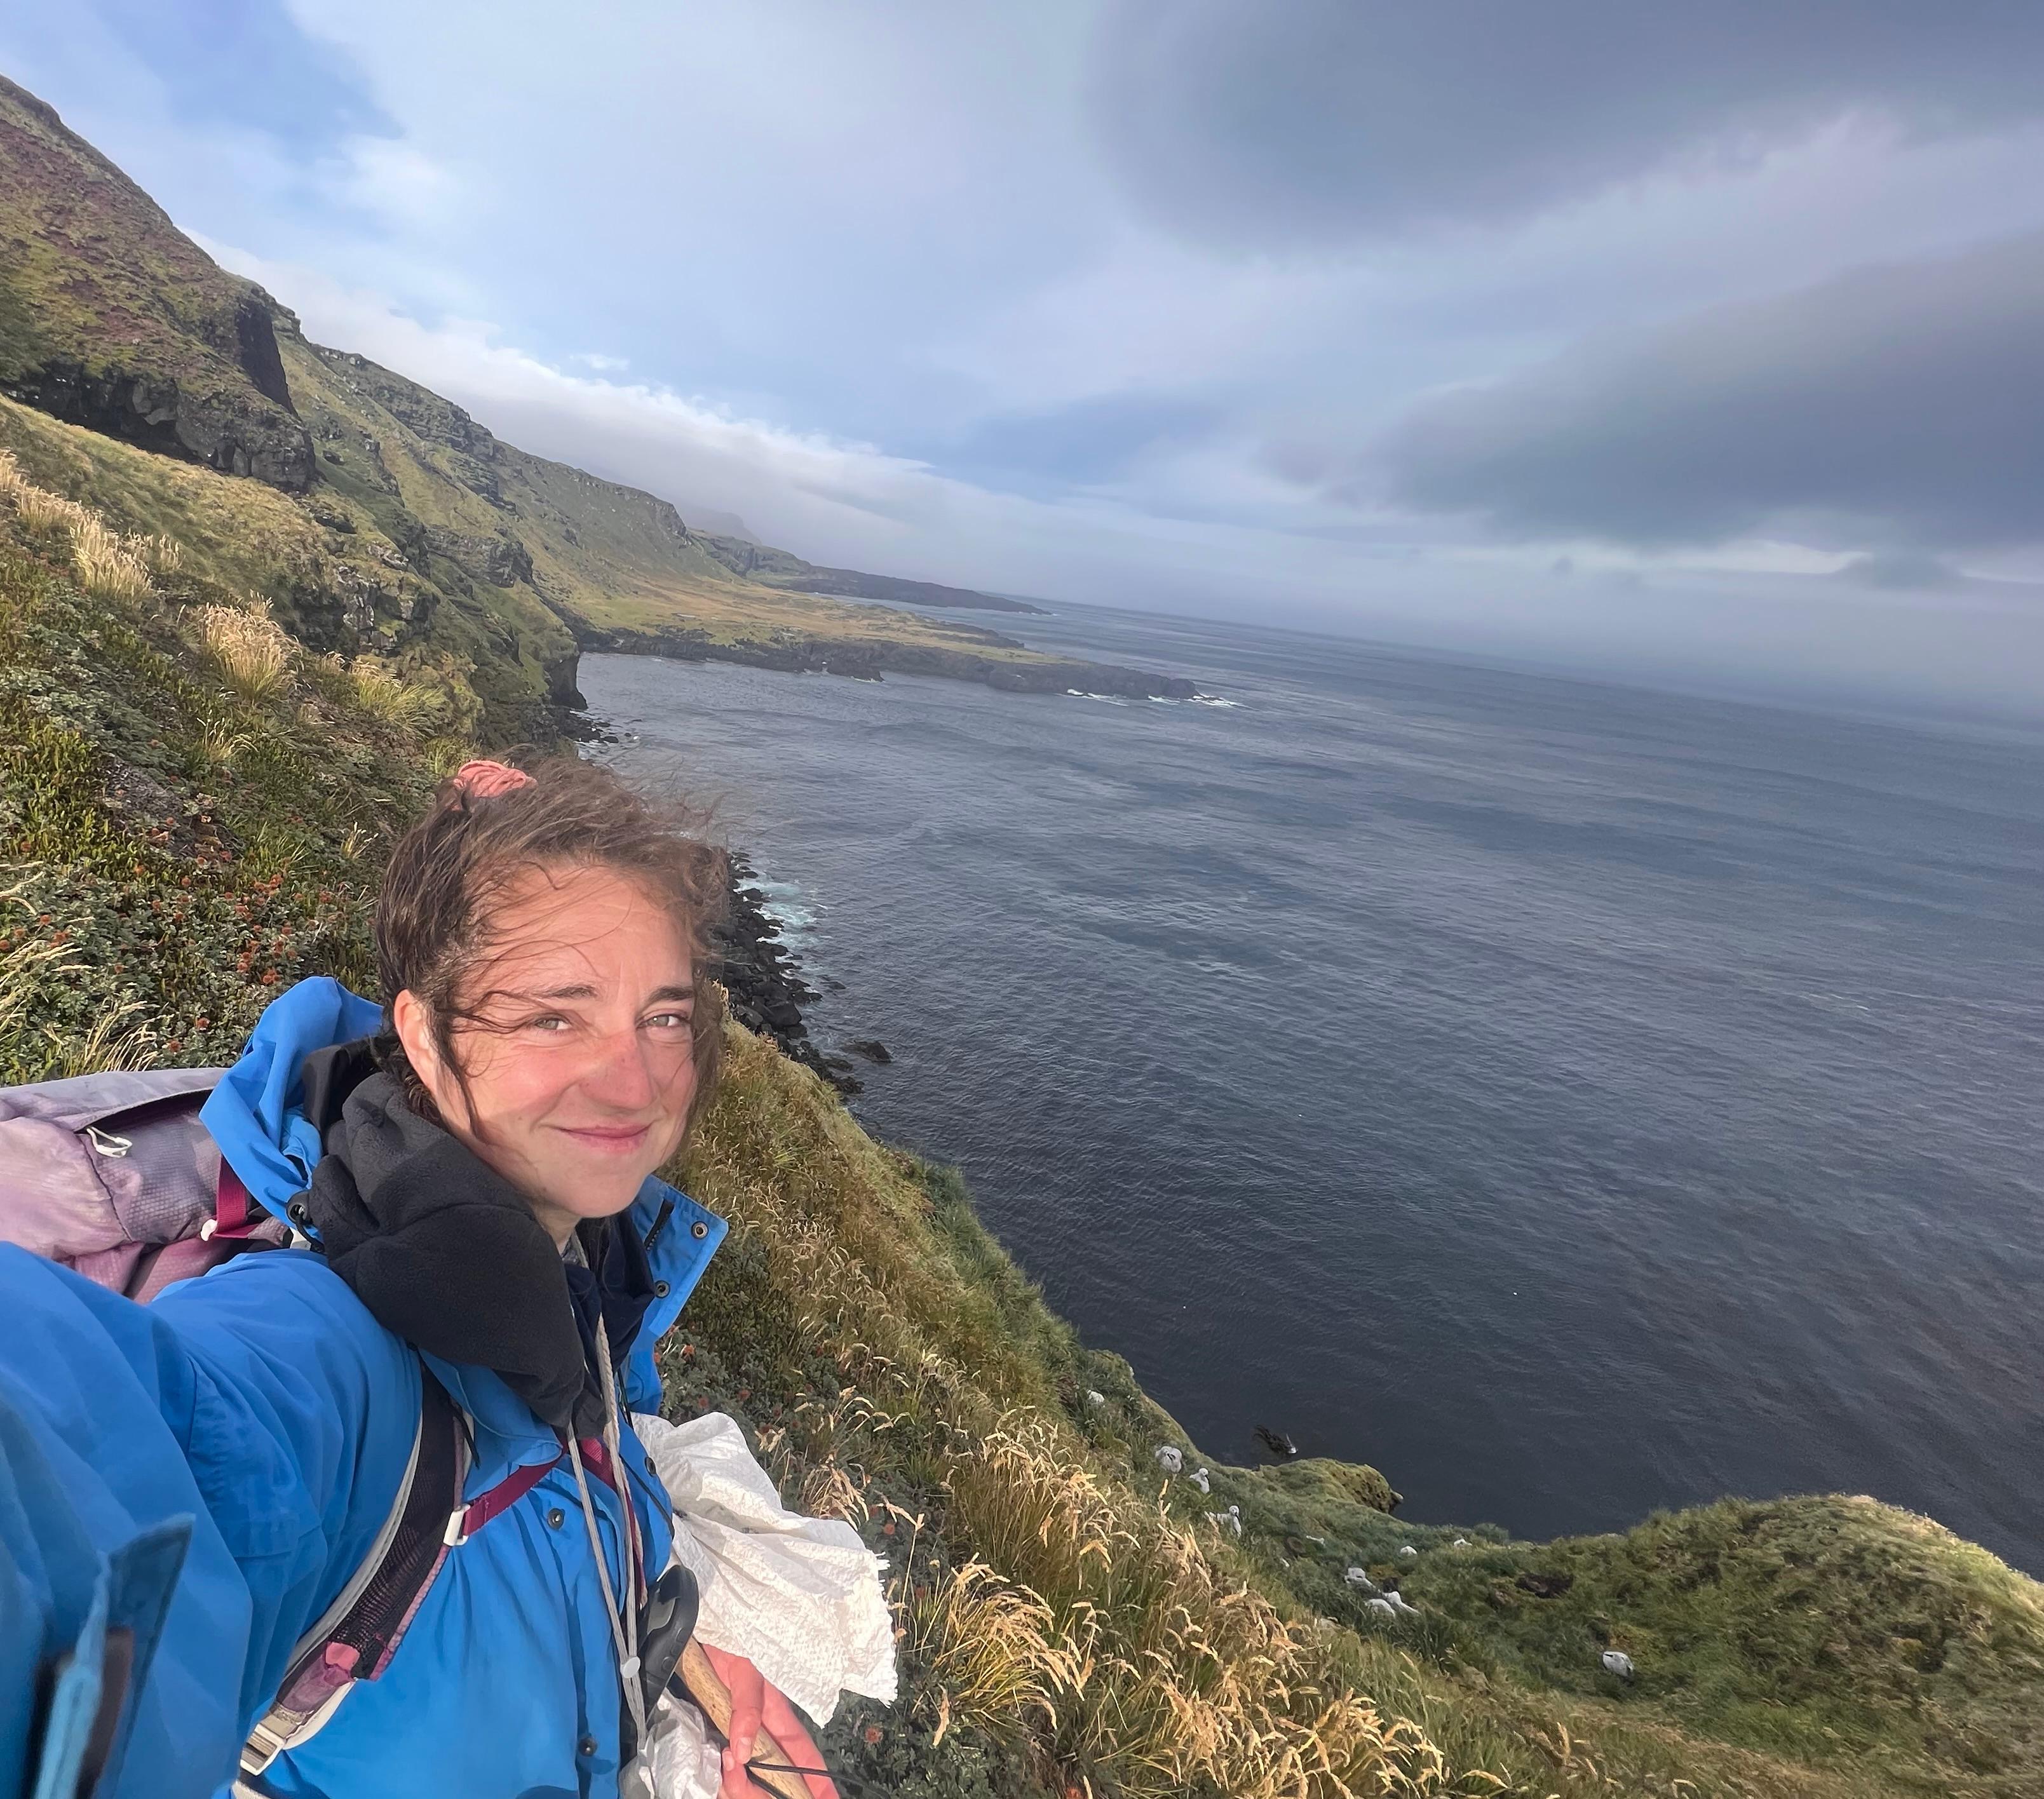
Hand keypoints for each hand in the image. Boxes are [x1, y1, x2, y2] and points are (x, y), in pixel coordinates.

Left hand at [702, 1643, 837, 1798]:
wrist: (701, 1634)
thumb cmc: (732, 1645)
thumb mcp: (744, 1672)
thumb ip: (747, 1708)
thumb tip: (745, 1751)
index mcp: (777, 1716)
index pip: (803, 1755)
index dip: (818, 1780)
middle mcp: (764, 1733)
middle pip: (774, 1778)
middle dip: (757, 1791)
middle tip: (735, 1780)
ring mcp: (742, 1739)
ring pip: (749, 1780)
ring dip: (737, 1786)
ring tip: (725, 1769)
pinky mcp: (720, 1739)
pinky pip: (727, 1774)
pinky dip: (723, 1779)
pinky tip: (718, 1771)